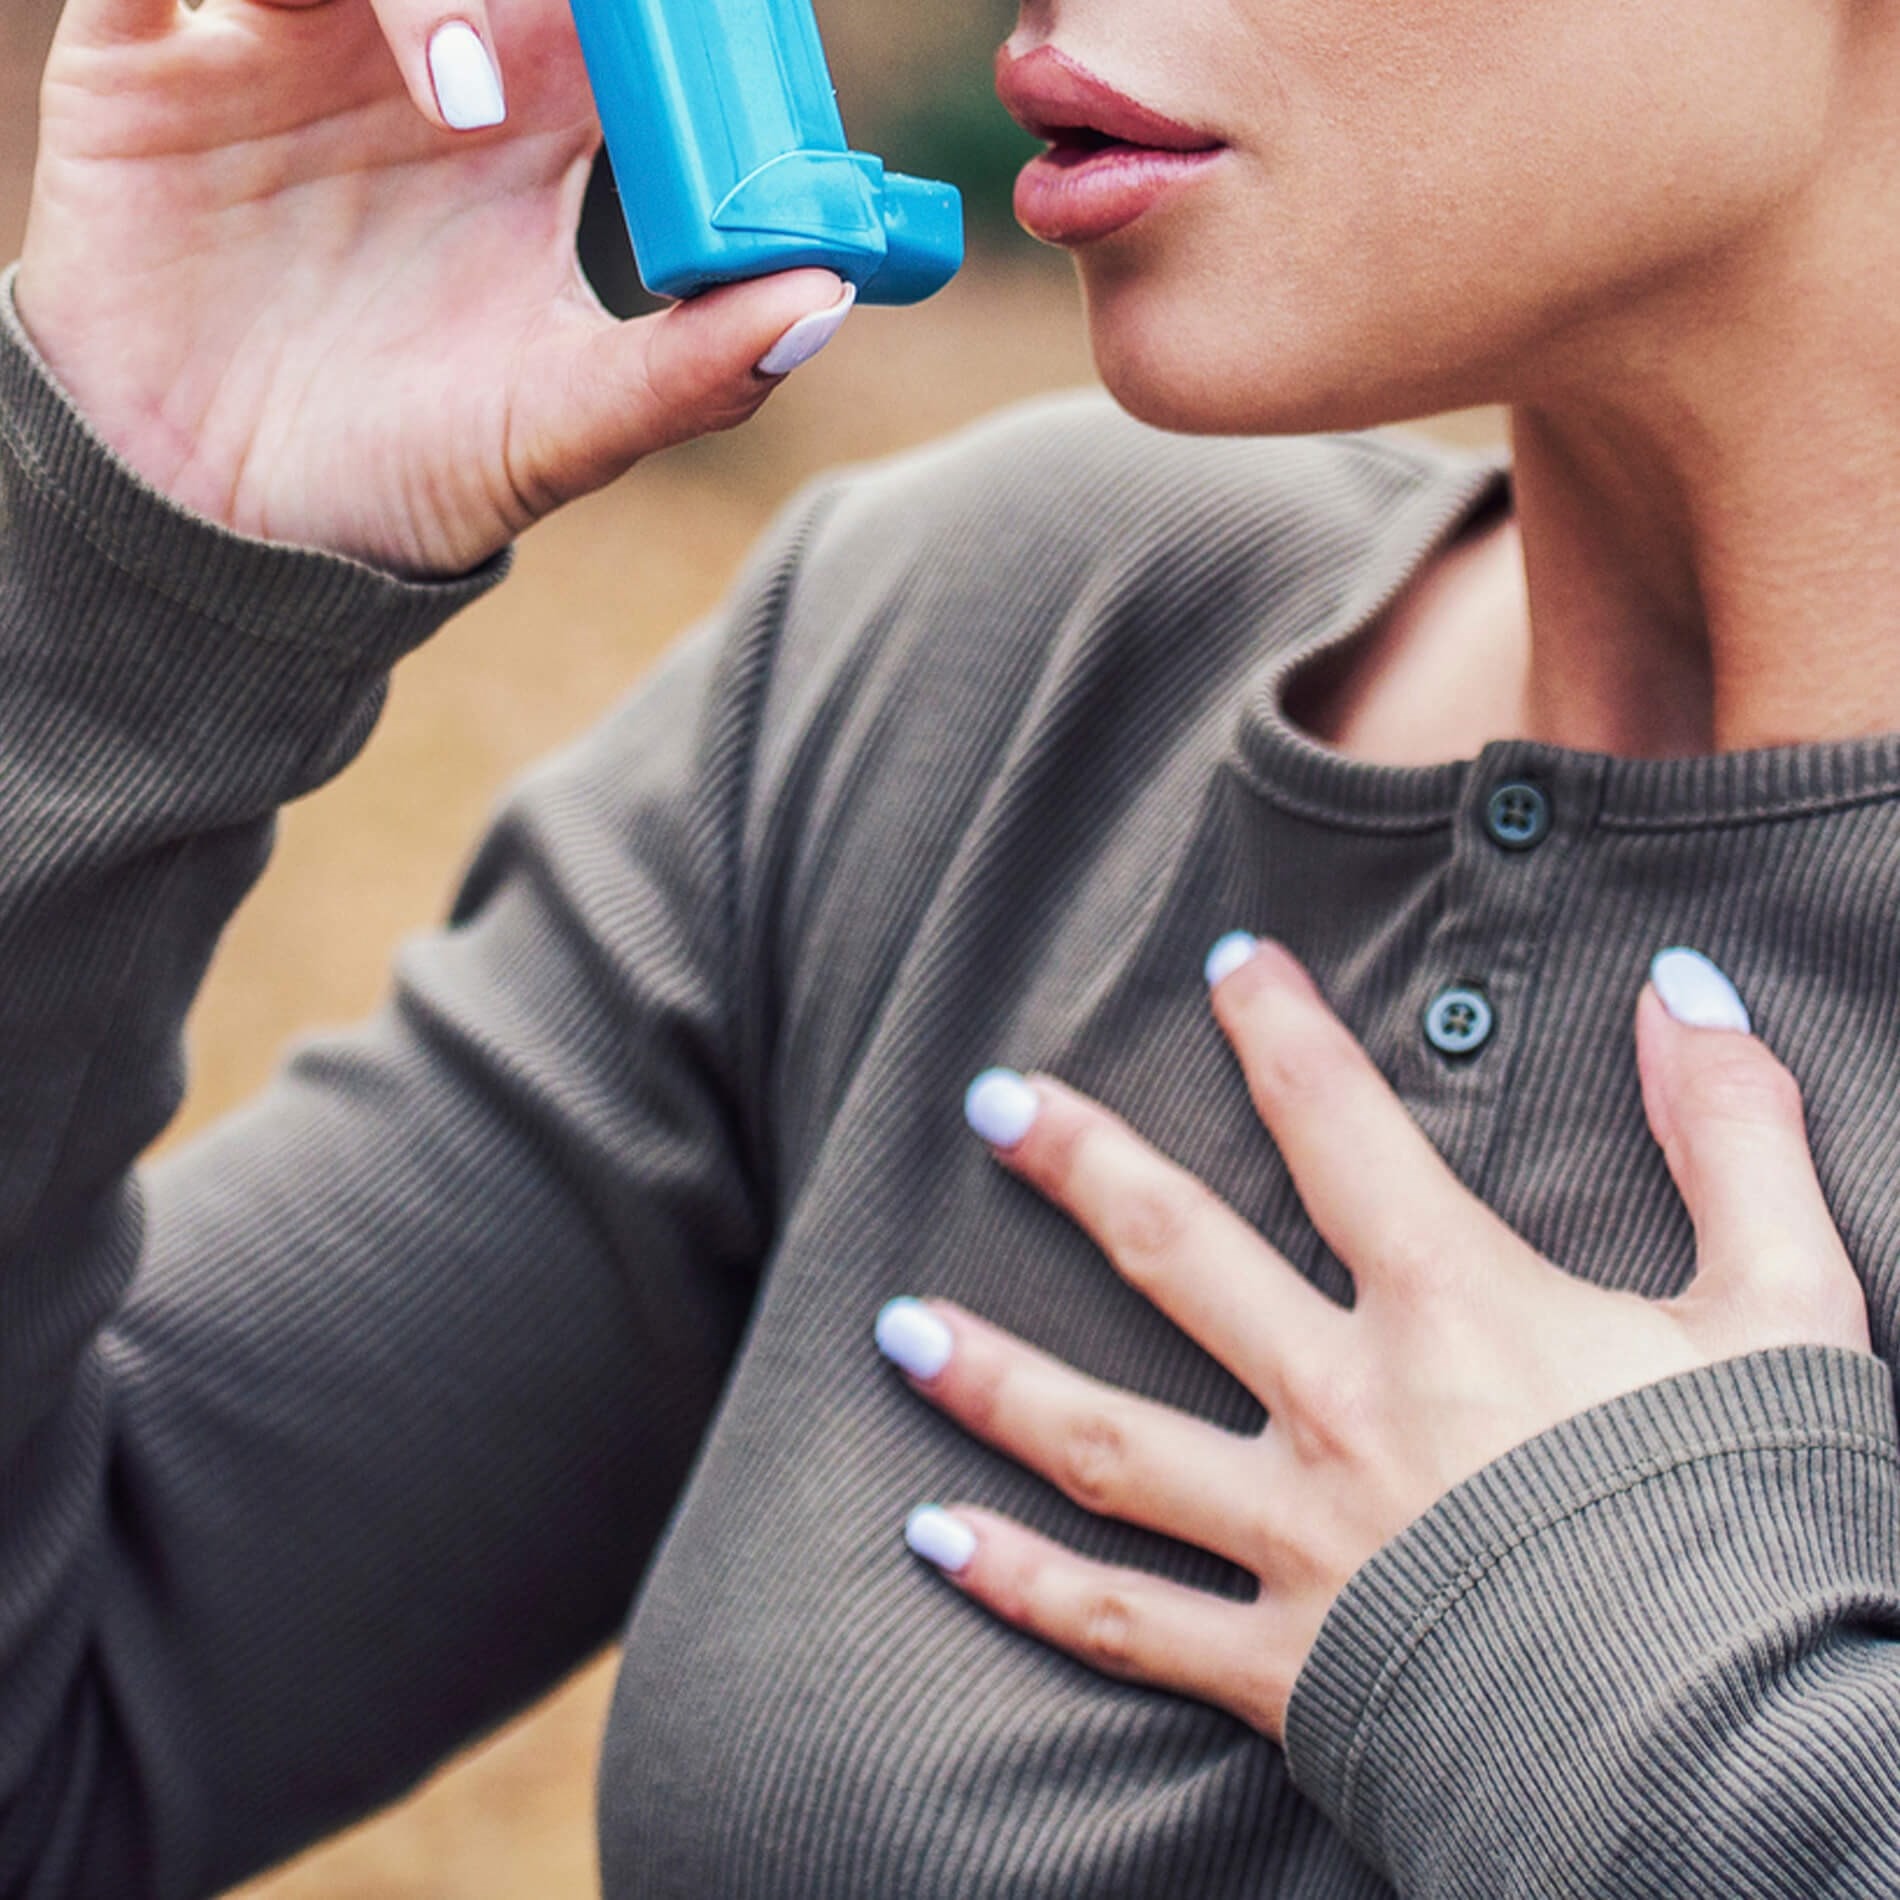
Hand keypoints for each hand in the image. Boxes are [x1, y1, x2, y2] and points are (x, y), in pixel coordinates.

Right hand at [16, 0, 848, 575]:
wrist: (238, 532)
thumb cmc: (414, 474)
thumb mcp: (563, 429)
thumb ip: (692, 372)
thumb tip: (829, 302)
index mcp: (528, 123)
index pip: (609, 3)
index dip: (657, 7)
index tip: (708, 28)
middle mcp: (416, 59)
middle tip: (594, 24)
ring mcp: (282, 43)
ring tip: (463, 94)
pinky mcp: (151, 55)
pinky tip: (279, 23)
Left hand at [874, 938, 1873, 1739]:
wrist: (1746, 1754)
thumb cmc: (1763, 1527)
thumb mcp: (1788, 1309)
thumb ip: (1735, 1138)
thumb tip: (1684, 992)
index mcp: (1457, 1310)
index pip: (1340, 1128)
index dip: (1281, 1033)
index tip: (1228, 967)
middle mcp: (1345, 1407)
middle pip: (1178, 1256)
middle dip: (1079, 1166)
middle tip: (988, 1105)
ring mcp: (1298, 1541)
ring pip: (1108, 1440)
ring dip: (994, 1376)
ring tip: (893, 1324)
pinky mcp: (1283, 1668)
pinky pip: (1122, 1623)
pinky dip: (1021, 1584)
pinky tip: (932, 1539)